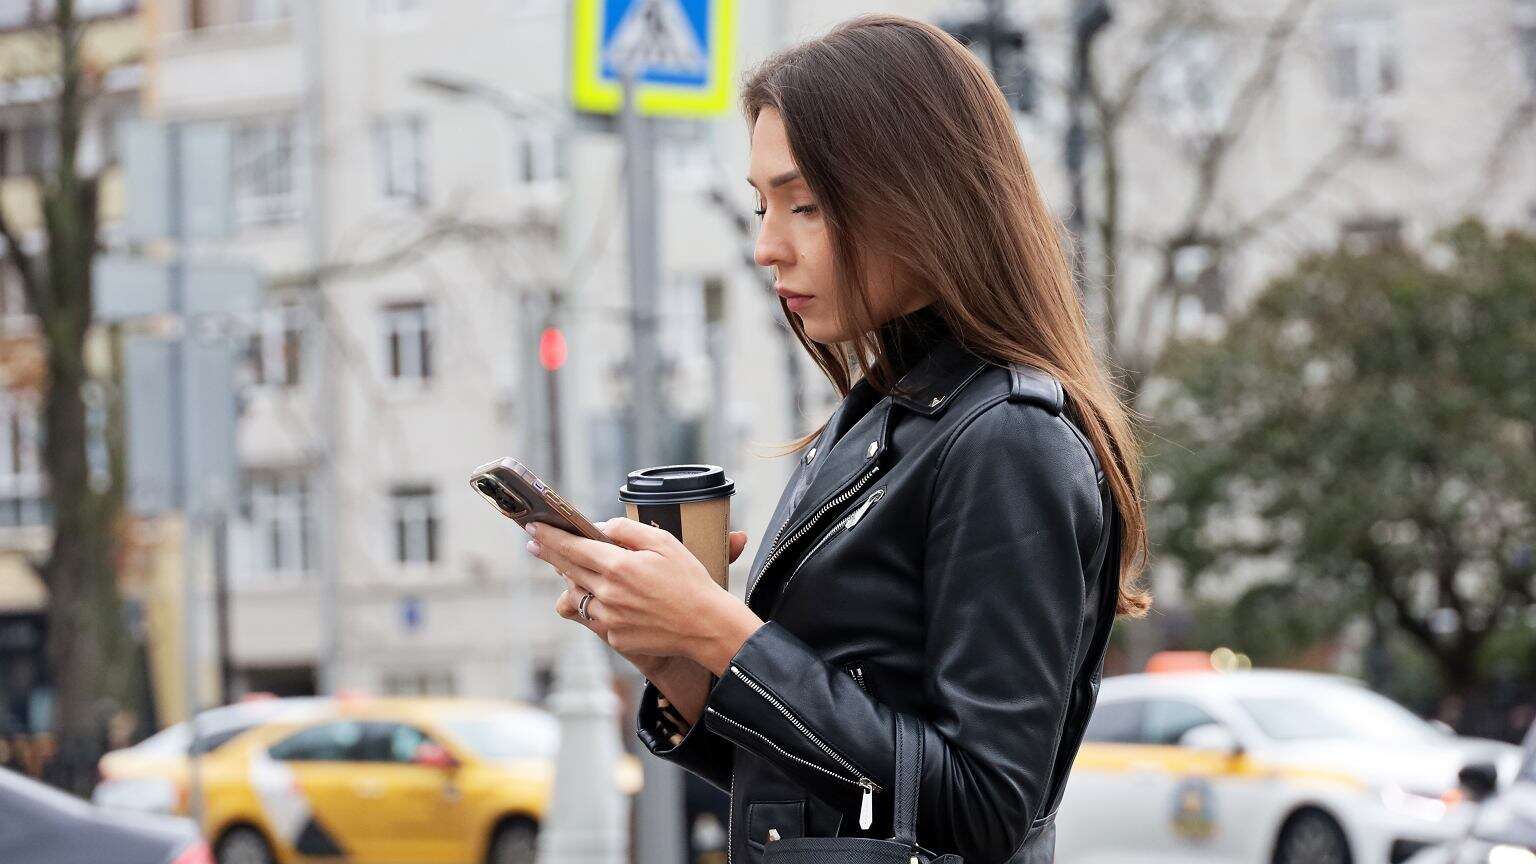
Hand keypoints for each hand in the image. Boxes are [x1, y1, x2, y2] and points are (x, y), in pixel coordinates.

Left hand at [539, 520, 759, 675]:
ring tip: (570, 570)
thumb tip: (599, 527)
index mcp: (618, 566)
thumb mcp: (664, 543)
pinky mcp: (614, 638)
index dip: (550, 536)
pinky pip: (595, 618)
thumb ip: (627, 530)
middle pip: (568, 570)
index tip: (533, 527)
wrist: (705, 626)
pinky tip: (606, 598)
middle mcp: (608, 593)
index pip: (573, 547)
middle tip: (534, 544)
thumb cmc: (689, 580)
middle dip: (549, 554)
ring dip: (572, 582)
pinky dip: (596, 606)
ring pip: (578, 596)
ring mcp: (609, 619)